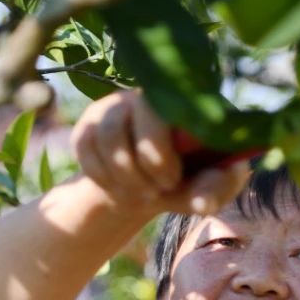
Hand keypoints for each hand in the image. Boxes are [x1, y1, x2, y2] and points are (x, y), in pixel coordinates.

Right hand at [70, 90, 250, 216]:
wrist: (143, 191)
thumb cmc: (185, 183)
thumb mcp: (206, 190)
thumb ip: (213, 191)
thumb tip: (204, 203)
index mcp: (184, 102)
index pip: (176, 103)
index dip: (169, 148)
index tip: (173, 179)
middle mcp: (148, 95)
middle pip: (142, 111)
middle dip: (148, 162)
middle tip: (159, 189)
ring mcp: (115, 106)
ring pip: (110, 134)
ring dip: (125, 174)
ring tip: (141, 191)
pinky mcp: (89, 124)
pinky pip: (86, 146)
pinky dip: (101, 176)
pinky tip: (118, 187)